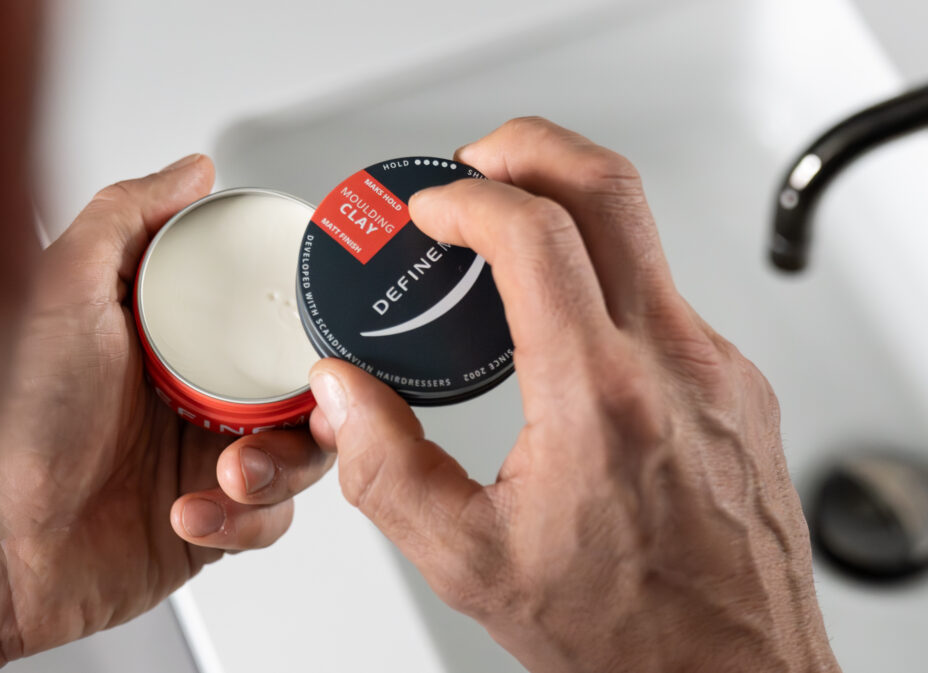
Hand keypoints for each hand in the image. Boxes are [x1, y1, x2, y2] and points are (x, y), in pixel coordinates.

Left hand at [0, 156, 332, 661]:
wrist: (10, 548)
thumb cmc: (23, 424)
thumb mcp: (66, 294)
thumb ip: (125, 219)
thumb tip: (191, 171)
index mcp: (185, 342)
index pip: (275, 319)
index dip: (309, 321)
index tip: (324, 329)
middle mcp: (207, 397)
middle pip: (307, 390)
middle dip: (315, 409)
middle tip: (301, 412)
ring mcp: (217, 458)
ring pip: (304, 456)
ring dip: (278, 469)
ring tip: (227, 471)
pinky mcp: (222, 517)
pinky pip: (273, 517)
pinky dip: (244, 520)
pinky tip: (192, 512)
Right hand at [306, 119, 839, 671]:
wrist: (734, 670)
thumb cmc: (628, 633)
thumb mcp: (473, 561)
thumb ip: (385, 469)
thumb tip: (341, 395)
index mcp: (599, 401)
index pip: (535, 235)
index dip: (468, 198)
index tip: (432, 210)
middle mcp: (673, 365)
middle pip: (607, 187)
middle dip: (528, 147)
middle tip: (475, 163)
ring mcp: (715, 366)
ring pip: (639, 232)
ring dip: (564, 206)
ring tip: (503, 236)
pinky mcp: (733, 380)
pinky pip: (659, 292)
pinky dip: (599, 273)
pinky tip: (560, 319)